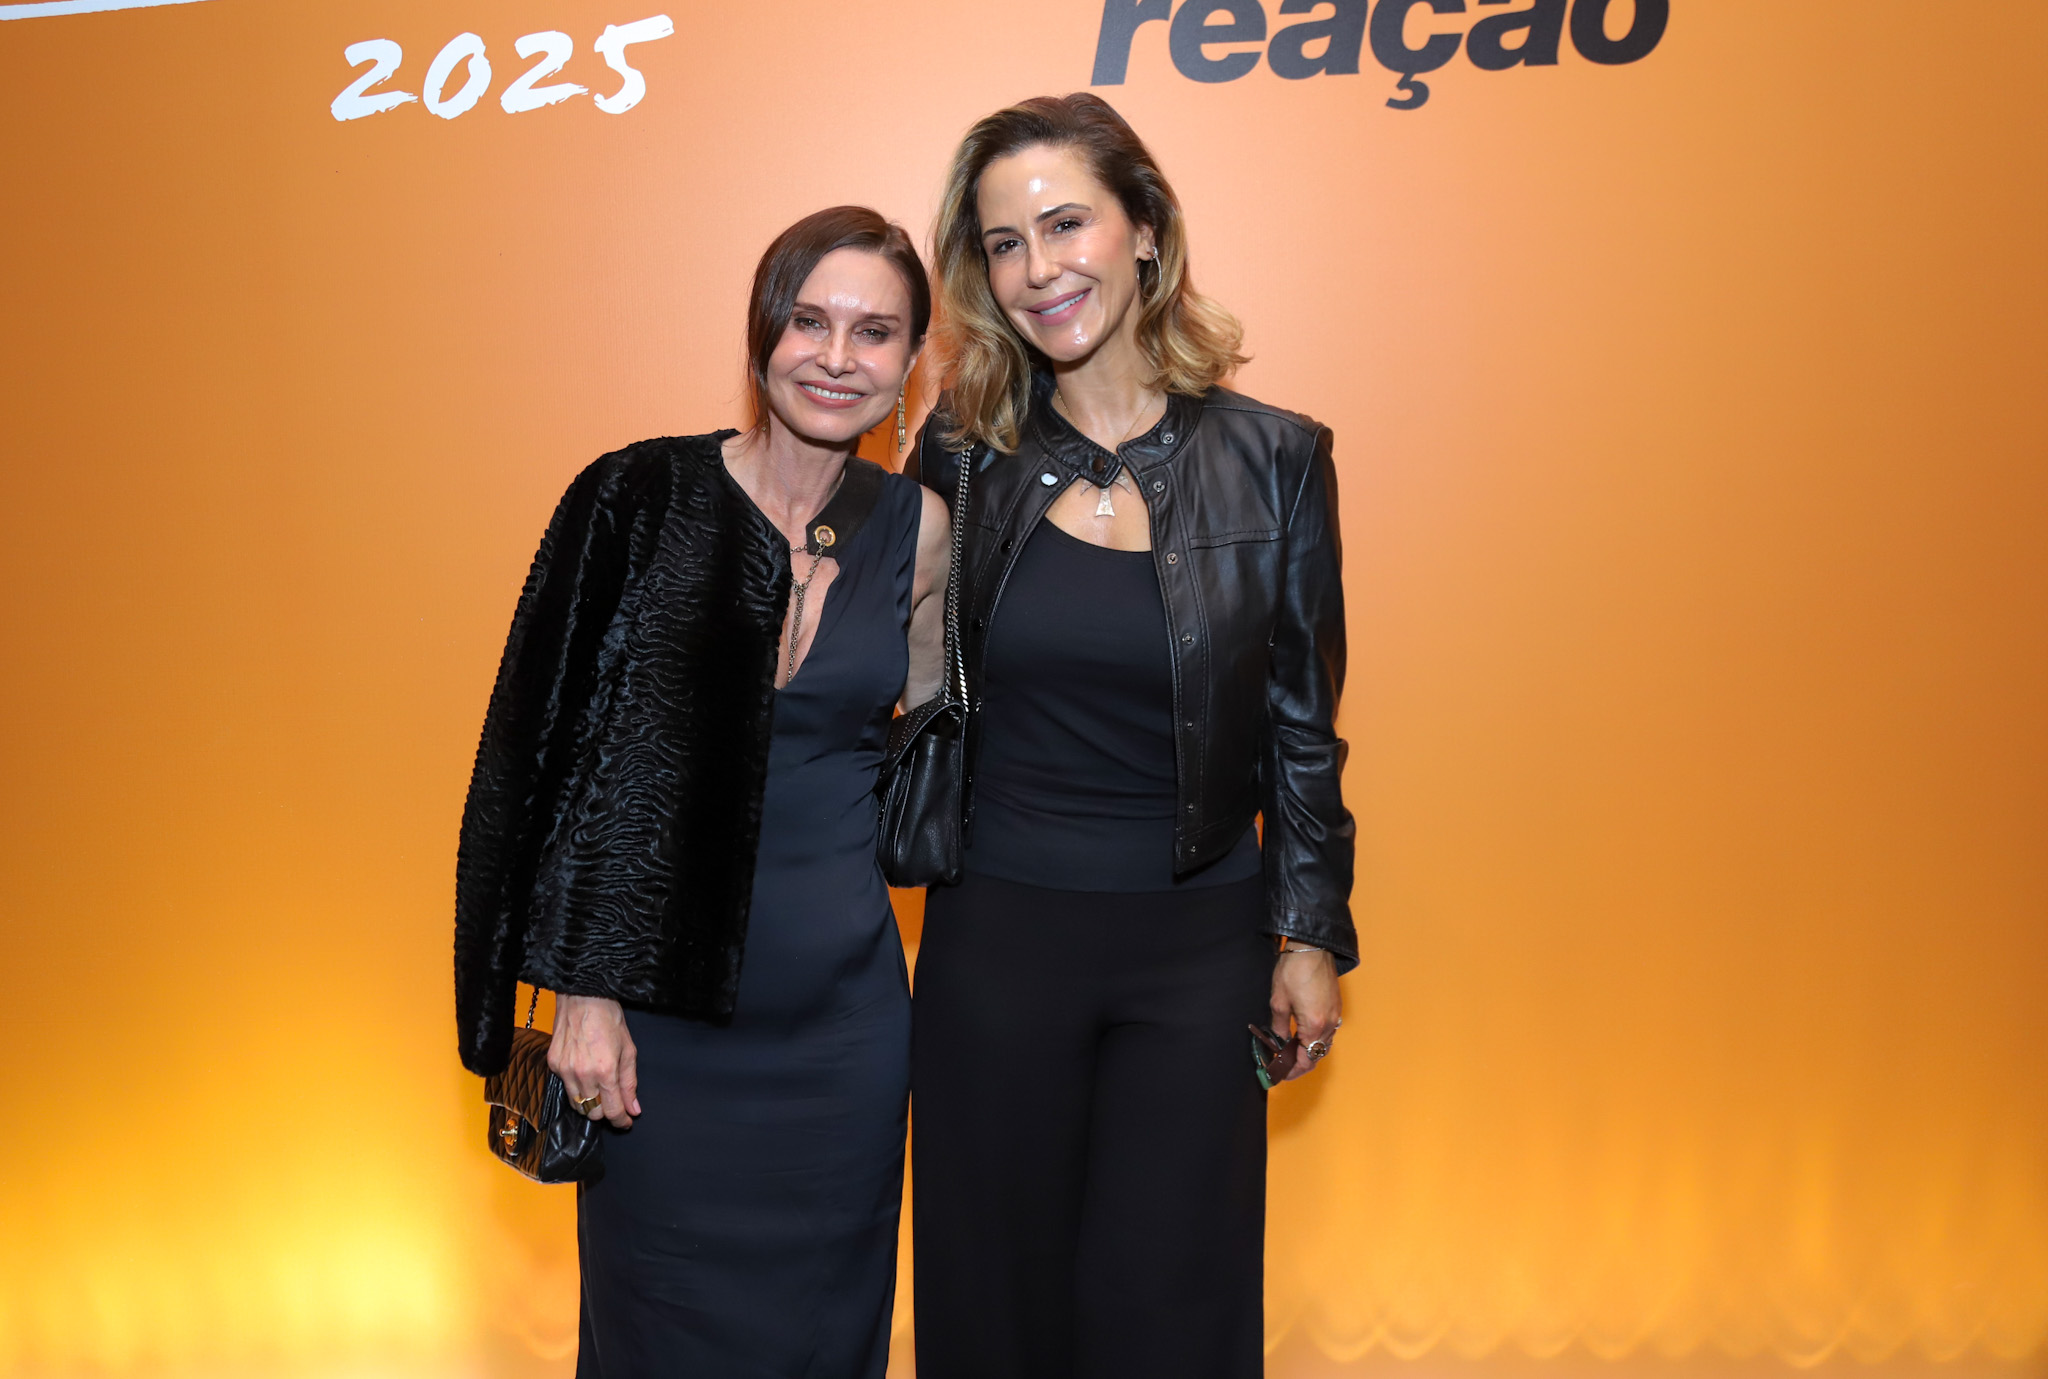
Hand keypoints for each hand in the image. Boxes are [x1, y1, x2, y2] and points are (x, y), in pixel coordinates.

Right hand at [547, 995, 639, 1127]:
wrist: (583, 997)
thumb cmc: (609, 1019)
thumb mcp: (628, 1050)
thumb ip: (630, 1083)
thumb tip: (634, 1109)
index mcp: (605, 1071)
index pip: (612, 1111)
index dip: (621, 1121)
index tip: (626, 1122)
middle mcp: (583, 1075)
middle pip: (593, 1113)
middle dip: (605, 1112)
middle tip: (613, 1102)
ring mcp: (564, 1070)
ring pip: (577, 1104)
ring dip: (589, 1103)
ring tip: (599, 1088)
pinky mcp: (553, 1064)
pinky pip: (565, 1087)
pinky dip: (576, 1087)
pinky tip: (584, 1073)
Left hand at [1269, 948, 1341, 1081]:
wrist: (1313, 947)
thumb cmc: (1294, 970)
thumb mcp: (1278, 1001)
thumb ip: (1279, 1026)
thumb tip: (1278, 1041)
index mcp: (1314, 1025)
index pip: (1306, 1059)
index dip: (1292, 1070)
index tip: (1281, 1074)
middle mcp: (1329, 1023)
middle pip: (1317, 1055)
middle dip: (1301, 1064)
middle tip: (1284, 1067)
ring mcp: (1336, 1015)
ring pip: (1324, 1044)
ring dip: (1310, 1052)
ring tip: (1292, 1053)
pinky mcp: (1337, 1006)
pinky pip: (1329, 1031)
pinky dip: (1317, 1039)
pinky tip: (1304, 1036)